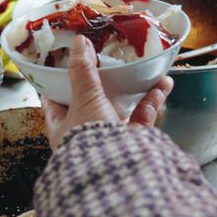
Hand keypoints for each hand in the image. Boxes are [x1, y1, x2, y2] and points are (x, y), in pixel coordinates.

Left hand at [42, 35, 173, 149]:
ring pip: (119, 105)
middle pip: (88, 100)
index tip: (61, 62)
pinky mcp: (134, 141)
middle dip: (97, 80)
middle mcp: (85, 134)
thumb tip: (79, 43)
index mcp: (62, 129)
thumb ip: (82, 70)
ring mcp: (111, 137)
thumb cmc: (91, 140)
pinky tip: (163, 81)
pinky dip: (153, 97)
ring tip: (132, 64)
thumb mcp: (83, 99)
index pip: (53, 102)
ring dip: (127, 85)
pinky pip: (143, 114)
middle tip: (101, 56)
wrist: (121, 174)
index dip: (56, 81)